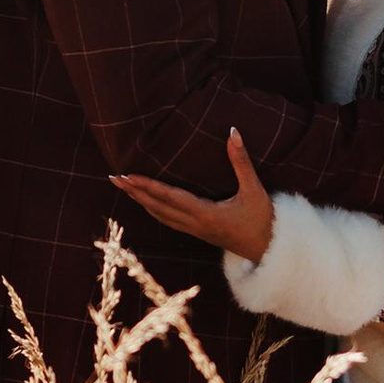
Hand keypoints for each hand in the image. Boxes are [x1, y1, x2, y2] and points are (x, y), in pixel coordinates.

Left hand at [111, 128, 276, 265]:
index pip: (169, 197)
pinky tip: (147, 204)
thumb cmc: (263, 219)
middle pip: (157, 207)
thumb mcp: (254, 189)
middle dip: (135, 192)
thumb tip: (232, 132)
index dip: (147, 186)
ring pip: (160, 215)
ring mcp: (195, 230)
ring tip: (124, 188)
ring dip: (141, 201)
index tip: (128, 176)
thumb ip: (241, 161)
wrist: (269, 250)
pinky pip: (169, 220)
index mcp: (205, 214)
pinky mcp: (199, 232)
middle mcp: (195, 224)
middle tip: (114, 178)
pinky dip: (153, 210)